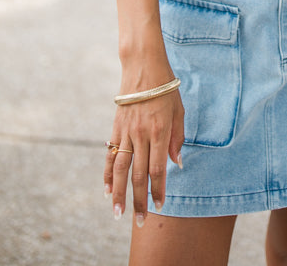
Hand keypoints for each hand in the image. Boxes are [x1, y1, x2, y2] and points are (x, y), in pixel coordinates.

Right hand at [104, 75, 184, 226]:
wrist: (143, 65)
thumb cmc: (166, 87)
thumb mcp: (179, 110)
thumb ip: (178, 138)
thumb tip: (176, 164)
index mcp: (160, 130)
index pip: (158, 168)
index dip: (159, 189)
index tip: (160, 206)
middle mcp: (142, 133)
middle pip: (138, 174)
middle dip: (139, 200)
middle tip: (140, 221)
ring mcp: (127, 131)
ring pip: (121, 168)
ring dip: (119, 193)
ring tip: (118, 214)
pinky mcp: (116, 127)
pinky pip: (111, 154)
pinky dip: (108, 173)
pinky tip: (107, 190)